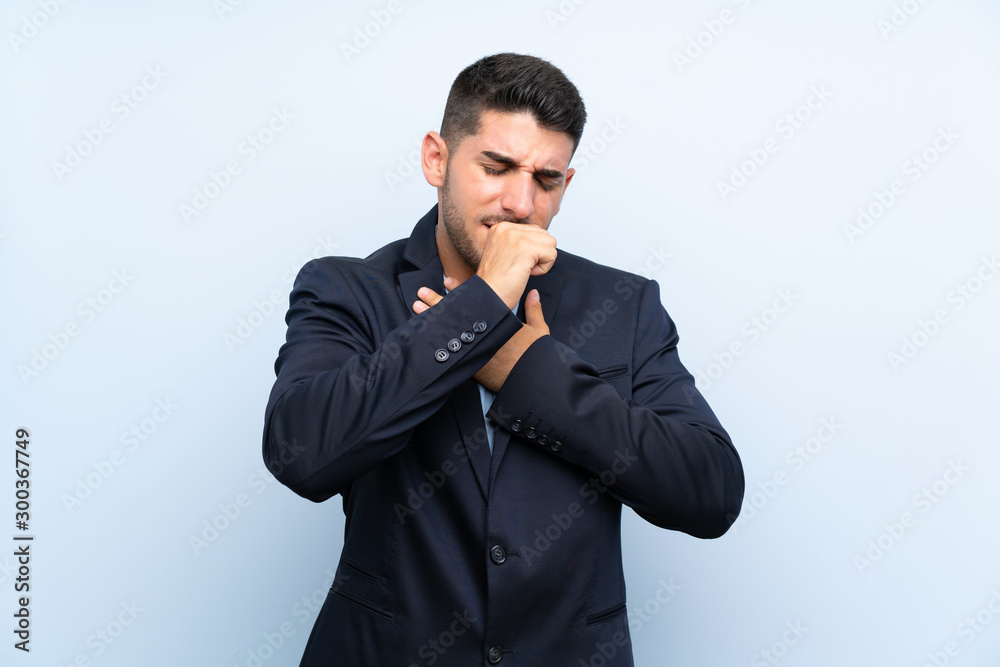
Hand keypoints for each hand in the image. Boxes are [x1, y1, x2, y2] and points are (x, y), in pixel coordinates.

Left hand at [413, 283, 548, 390]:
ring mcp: (475, 349)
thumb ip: (533, 310)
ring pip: (447, 332)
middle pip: (455, 315)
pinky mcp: (471, 366)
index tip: (446, 281)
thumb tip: (534, 293)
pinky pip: (449, 353)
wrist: (531, 379)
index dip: (459, 291)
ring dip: (431, 320)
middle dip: (437, 302)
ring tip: (416, 309)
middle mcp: (483, 333)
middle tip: (422, 293)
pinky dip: (436, 344)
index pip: (474, 301)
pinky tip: (422, 338)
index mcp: (497, 321)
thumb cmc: (535, 355)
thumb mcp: (538, 330)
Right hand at [476, 222, 556, 309]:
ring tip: (524, 270)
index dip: (531, 250)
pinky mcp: (527, 248)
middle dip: (539, 253)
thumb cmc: (495, 282)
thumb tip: (540, 240)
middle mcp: (507, 228)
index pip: (533, 230)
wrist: (487, 296)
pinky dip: (544, 268)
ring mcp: (517, 237)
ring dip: (542, 260)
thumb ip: (518, 242)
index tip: (515, 262)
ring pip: (550, 243)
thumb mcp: (503, 253)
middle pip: (544, 235)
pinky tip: (528, 273)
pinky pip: (551, 254)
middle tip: (521, 267)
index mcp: (500, 228)